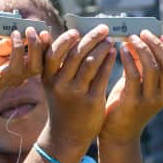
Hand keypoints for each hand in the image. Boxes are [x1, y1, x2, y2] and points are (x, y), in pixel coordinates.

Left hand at [0, 27, 47, 107]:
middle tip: (30, 30)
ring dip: (17, 49)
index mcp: (16, 73)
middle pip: (33, 68)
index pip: (37, 63)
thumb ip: (6, 45)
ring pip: (16, 70)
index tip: (45, 33)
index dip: (44, 49)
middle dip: (36, 48)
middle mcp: (10, 80)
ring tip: (14, 33)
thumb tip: (20, 32)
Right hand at [40, 25, 116, 149]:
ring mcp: (76, 93)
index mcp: (48, 78)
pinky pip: (102, 76)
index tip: (77, 31)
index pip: (54, 53)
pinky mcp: (92, 101)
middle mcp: (60, 85)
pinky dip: (109, 61)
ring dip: (102, 48)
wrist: (66, 135)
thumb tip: (60, 33)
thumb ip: (56, 62)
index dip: (65, 40)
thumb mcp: (53, 84)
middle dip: (91, 38)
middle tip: (103, 28)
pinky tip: (114, 53)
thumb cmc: (62, 103)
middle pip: (76, 54)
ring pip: (91, 63)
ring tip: (110, 40)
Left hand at [100, 31, 162, 145]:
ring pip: (153, 68)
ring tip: (131, 38)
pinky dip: (129, 59)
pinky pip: (134, 76)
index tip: (161, 36)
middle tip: (142, 33)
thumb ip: (142, 64)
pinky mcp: (134, 103)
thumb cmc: (127, 103)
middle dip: (156, 44)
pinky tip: (122, 50)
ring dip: (142, 49)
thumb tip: (140, 38)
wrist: (117, 133)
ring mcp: (150, 100)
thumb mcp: (140, 83)